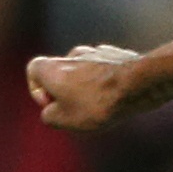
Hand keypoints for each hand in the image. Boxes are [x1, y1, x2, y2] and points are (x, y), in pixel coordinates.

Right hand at [26, 45, 140, 130]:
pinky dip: (107, 81)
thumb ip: (50, 116)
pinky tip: (119, 96)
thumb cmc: (99, 102)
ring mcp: (96, 52)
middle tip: (80, 111)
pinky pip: (105, 69)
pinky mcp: (117, 54)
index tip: (53, 105)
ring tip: (103, 106)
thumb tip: (51, 112)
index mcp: (53, 67)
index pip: (33, 70)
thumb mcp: (65, 119)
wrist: (139, 84)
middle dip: (66, 92)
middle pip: (60, 72)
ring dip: (88, 87)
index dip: (37, 90)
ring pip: (84, 71)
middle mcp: (71, 55)